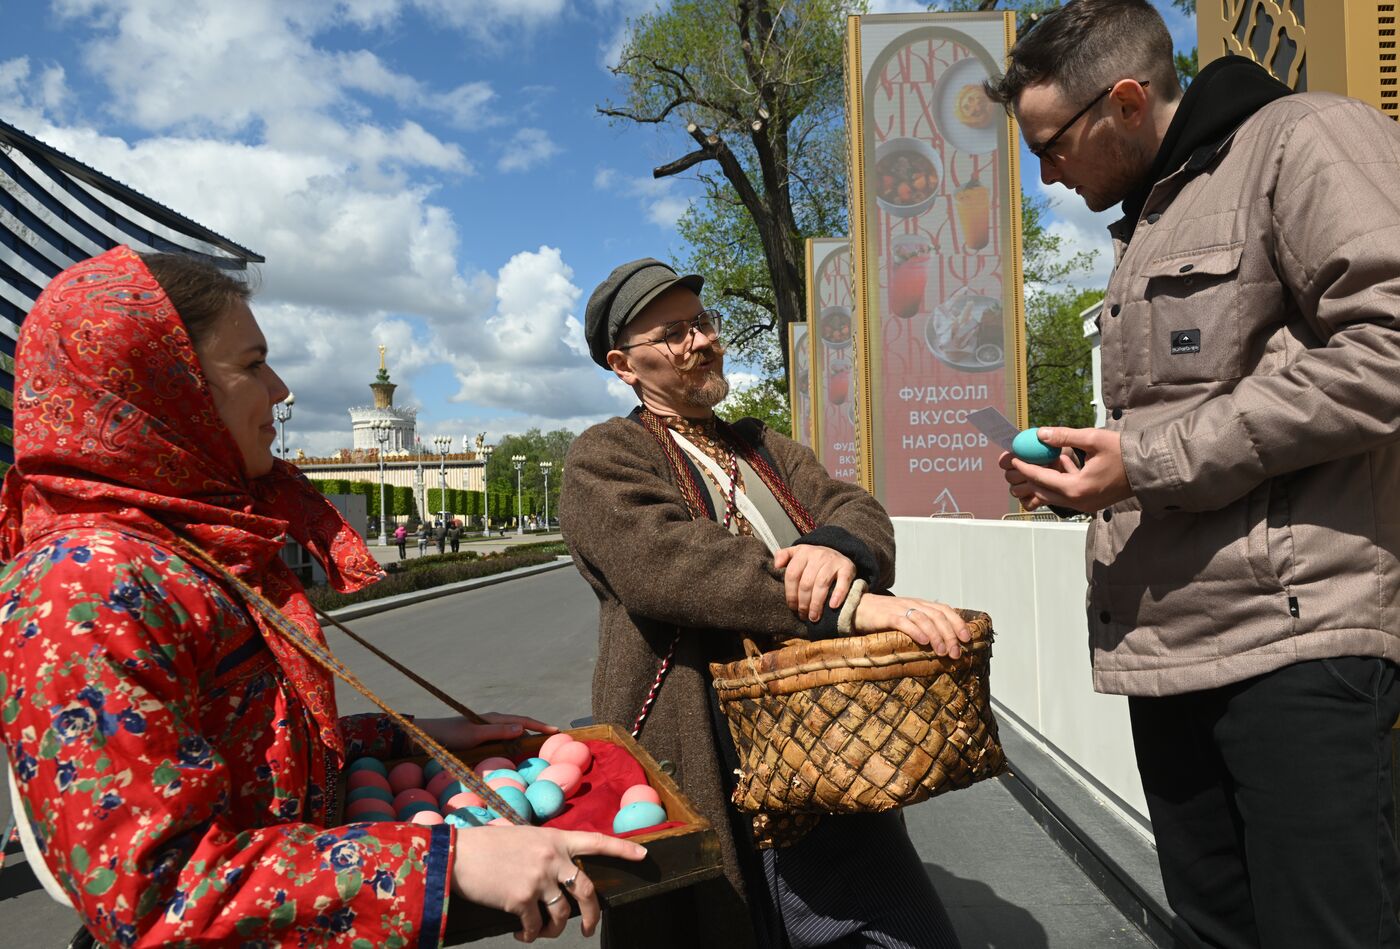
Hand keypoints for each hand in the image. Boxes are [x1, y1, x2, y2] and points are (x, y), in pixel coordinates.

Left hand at [417, 713, 557, 752]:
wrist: (429, 735)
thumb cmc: (450, 735)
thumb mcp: (474, 734)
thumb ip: (497, 731)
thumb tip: (522, 729)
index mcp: (494, 719)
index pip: (523, 721)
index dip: (540, 726)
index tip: (557, 731)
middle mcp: (492, 722)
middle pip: (520, 725)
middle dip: (537, 730)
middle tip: (554, 738)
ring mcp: (487, 730)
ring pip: (512, 733)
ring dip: (526, 737)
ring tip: (539, 746)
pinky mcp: (481, 738)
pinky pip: (503, 740)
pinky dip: (514, 744)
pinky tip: (515, 752)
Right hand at [451, 825, 646, 941]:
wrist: (457, 856)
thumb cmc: (485, 846)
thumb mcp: (522, 838)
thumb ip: (544, 851)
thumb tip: (556, 872)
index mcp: (554, 839)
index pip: (596, 841)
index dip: (622, 850)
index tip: (643, 856)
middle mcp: (552, 858)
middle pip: (587, 891)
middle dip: (592, 915)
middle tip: (589, 928)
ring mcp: (539, 879)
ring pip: (561, 915)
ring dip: (552, 930)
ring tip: (538, 932)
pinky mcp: (522, 899)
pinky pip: (534, 926)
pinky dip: (528, 934)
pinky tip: (520, 934)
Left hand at [772, 544, 857, 620]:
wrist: (838, 553)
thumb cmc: (813, 560)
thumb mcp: (797, 553)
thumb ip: (783, 556)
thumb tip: (776, 565)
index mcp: (803, 552)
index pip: (792, 575)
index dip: (790, 594)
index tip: (792, 608)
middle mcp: (818, 555)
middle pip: (806, 583)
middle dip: (803, 603)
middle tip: (803, 615)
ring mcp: (833, 561)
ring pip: (821, 584)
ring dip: (816, 604)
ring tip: (814, 617)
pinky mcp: (847, 567)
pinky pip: (842, 582)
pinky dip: (838, 594)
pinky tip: (833, 606)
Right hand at [853, 593, 970, 657]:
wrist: (857, 607)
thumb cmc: (884, 618)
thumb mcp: (906, 618)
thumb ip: (922, 625)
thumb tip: (942, 644)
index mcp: (920, 604)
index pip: (945, 609)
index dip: (958, 623)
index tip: (966, 639)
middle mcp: (913, 604)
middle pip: (938, 616)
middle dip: (950, 635)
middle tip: (956, 653)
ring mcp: (900, 609)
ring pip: (925, 619)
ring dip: (937, 636)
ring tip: (943, 652)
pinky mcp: (887, 616)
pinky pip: (904, 622)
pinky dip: (916, 631)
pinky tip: (923, 642)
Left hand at [998, 427, 1132, 513]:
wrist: (1148, 469)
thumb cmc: (1123, 453)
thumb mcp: (1092, 439)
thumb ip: (1064, 437)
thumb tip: (1040, 434)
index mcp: (1076, 489)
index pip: (1041, 478)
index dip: (1024, 467)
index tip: (1012, 458)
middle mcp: (1078, 501)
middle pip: (1043, 491)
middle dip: (1028, 476)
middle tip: (1018, 461)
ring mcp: (1085, 505)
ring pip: (1053, 495)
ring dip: (1043, 479)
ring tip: (1036, 461)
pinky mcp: (1091, 502)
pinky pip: (1067, 494)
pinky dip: (1060, 480)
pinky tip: (1062, 461)